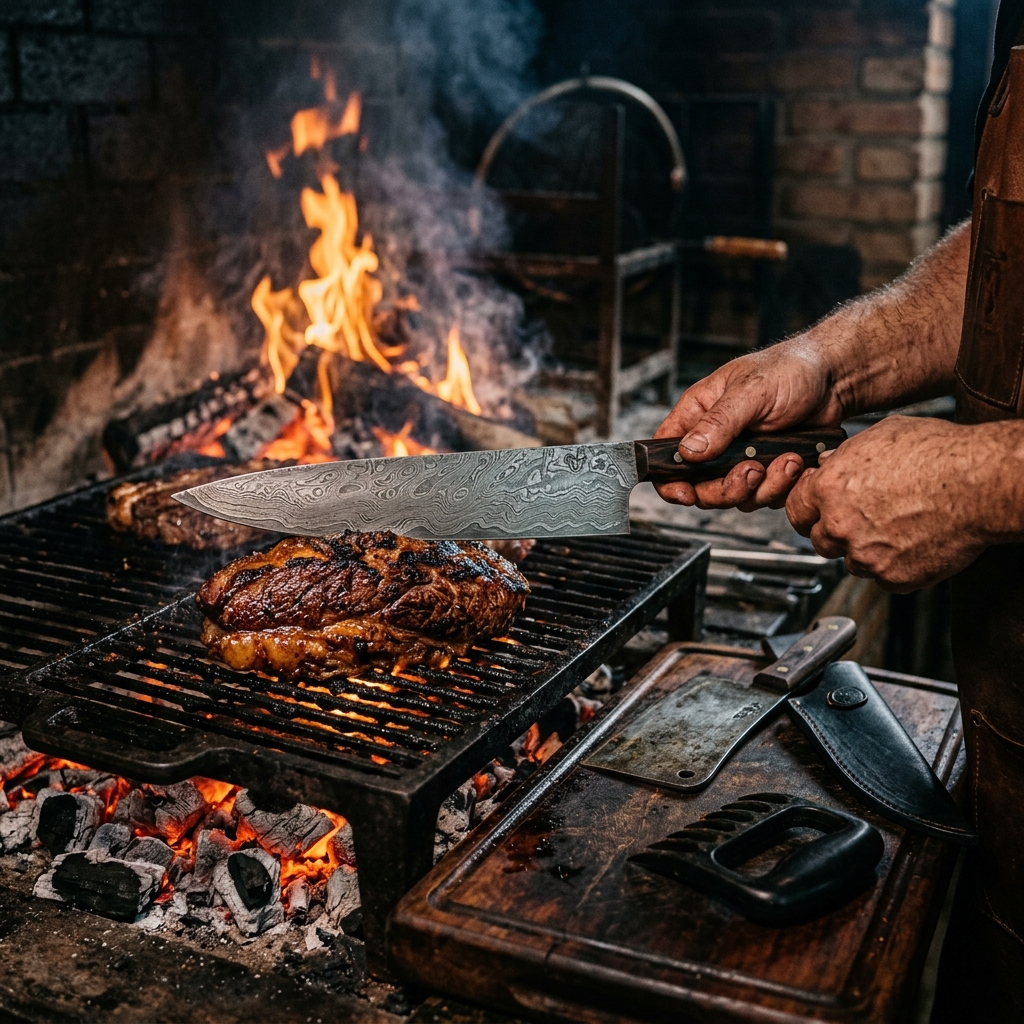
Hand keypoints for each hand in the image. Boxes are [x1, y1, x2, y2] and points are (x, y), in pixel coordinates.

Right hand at [654, 337, 845, 509]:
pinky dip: (782, 487)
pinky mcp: (766, 470)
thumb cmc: (792, 369)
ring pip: (734, 496)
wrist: (835, 379)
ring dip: (762, 487)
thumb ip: (718, 423)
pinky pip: (763, 496)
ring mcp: (740, 458)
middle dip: (726, 489)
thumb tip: (688, 451)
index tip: (686, 492)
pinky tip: (796, 462)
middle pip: (700, 487)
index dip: (670, 480)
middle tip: (751, 472)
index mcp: (699, 414)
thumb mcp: (751, 392)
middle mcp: (715, 440)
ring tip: (785, 460)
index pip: (665, 454)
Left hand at [785, 416, 986, 591]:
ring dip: (866, 551)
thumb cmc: (939, 454)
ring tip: (896, 528)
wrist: (979, 483)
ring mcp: (866, 554)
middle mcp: (841, 523)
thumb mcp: (881, 435)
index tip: (816, 509)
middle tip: (861, 520)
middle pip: (819, 540)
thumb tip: (829, 463)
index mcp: (830, 488)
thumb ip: (845, 455)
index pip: (795, 508)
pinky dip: (894, 567)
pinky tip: (912, 544)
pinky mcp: (894, 576)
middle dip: (834, 532)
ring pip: (851, 562)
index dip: (807, 508)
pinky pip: (882, 579)